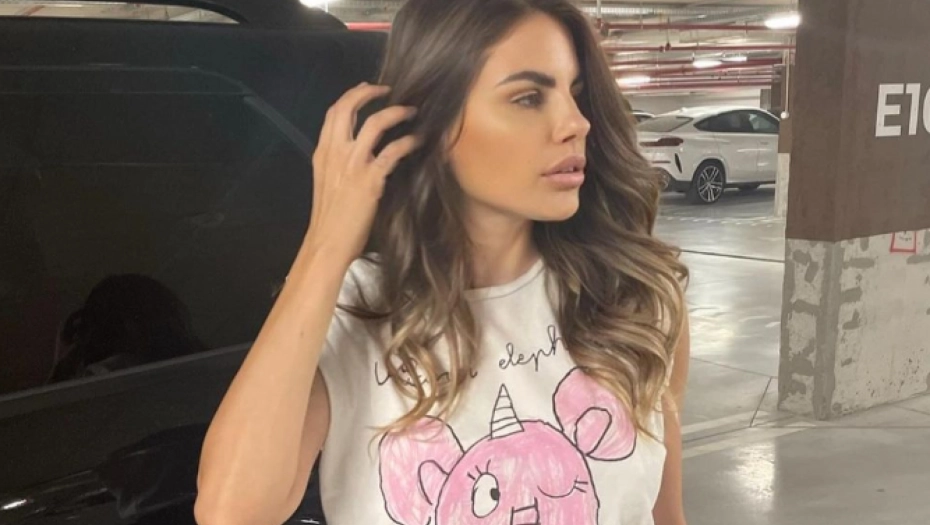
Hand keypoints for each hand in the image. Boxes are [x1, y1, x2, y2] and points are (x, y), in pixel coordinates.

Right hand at [304, 82, 419, 264]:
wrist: (327, 243)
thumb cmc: (330, 218)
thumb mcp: (327, 182)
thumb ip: (339, 162)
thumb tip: (360, 150)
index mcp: (323, 153)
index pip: (333, 112)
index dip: (351, 96)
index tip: (367, 89)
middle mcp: (335, 152)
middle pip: (349, 107)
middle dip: (370, 92)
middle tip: (390, 90)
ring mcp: (352, 164)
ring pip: (375, 123)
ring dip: (396, 112)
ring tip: (411, 111)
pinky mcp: (370, 180)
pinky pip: (394, 151)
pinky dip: (409, 141)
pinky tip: (419, 141)